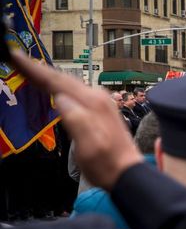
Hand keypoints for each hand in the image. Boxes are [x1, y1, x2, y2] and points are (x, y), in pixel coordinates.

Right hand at [10, 50, 142, 189]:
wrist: (128, 173)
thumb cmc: (106, 164)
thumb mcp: (89, 146)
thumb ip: (76, 120)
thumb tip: (61, 98)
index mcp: (91, 104)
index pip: (57, 82)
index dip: (34, 69)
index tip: (15, 55)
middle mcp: (98, 98)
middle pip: (62, 78)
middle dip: (38, 68)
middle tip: (16, 57)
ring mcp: (102, 102)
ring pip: (70, 83)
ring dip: (49, 75)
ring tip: (30, 68)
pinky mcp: (103, 109)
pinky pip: (76, 91)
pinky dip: (61, 86)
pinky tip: (55, 88)